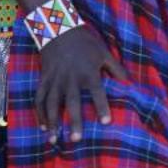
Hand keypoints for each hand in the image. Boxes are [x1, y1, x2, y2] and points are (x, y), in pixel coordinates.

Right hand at [36, 27, 128, 143]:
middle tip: (76, 139)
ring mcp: (54, 79)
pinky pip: (39, 98)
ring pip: (51, 104)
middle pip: (72, 102)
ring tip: (53, 140)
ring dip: (52, 122)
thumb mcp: (104, 52)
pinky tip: (43, 126)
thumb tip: (129, 83)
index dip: (102, 107)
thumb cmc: (85, 42)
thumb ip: (116, 69)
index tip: (105, 122)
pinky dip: (39, 112)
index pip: (97, 92)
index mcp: (88, 72)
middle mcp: (70, 78)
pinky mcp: (43, 79)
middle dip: (74, 121)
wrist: (58, 28)